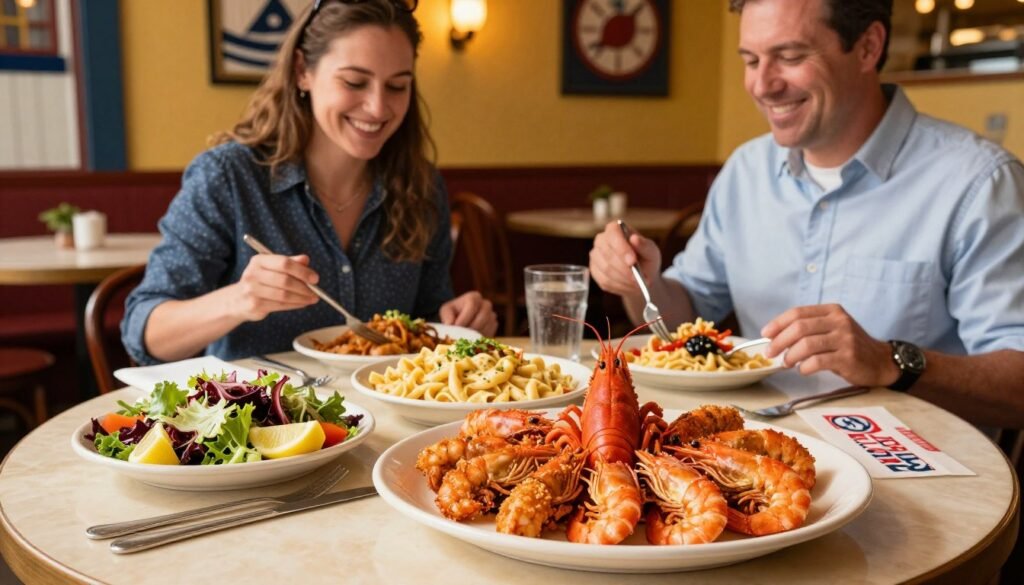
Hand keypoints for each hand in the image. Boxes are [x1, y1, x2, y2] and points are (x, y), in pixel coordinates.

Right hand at [230, 254, 318, 320]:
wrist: (237, 300)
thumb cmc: (260, 281)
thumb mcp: (272, 268)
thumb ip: (290, 262)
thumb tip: (306, 259)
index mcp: (259, 260)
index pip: (284, 263)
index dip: (302, 271)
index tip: (315, 278)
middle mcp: (253, 274)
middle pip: (285, 280)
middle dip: (304, 287)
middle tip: (316, 291)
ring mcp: (252, 290)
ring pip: (284, 295)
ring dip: (302, 298)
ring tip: (312, 298)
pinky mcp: (255, 305)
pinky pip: (280, 305)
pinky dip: (295, 305)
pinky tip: (303, 303)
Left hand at [440, 291, 497, 336]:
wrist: (461, 320)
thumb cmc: (453, 314)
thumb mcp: (446, 311)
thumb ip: (447, 316)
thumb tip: (451, 323)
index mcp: (474, 296)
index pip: (472, 305)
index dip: (464, 317)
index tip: (457, 327)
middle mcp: (486, 304)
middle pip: (483, 316)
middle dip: (471, 327)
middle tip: (462, 335)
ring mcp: (492, 314)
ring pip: (487, 325)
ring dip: (476, 334)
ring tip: (465, 338)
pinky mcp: (494, 325)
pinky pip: (491, 332)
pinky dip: (481, 337)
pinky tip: (472, 339)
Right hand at [589, 221, 662, 296]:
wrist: (641, 276)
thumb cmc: (646, 259)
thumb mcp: (651, 252)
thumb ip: (645, 246)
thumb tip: (634, 238)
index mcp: (615, 229)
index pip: (613, 235)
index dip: (622, 248)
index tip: (633, 261)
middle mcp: (601, 240)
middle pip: (608, 254)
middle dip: (625, 269)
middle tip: (639, 279)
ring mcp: (595, 256)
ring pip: (606, 269)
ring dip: (624, 279)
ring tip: (638, 284)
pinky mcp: (594, 271)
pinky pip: (604, 280)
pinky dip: (619, 286)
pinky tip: (629, 286)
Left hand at [761, 304, 899, 386]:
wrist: (881, 361)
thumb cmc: (849, 346)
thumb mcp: (832, 329)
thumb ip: (809, 329)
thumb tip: (774, 337)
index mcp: (832, 311)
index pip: (798, 313)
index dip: (778, 323)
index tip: (765, 334)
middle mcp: (839, 321)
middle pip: (799, 327)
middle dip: (779, 341)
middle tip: (769, 353)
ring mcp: (845, 339)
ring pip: (807, 344)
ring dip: (790, 355)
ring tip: (786, 363)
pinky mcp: (848, 358)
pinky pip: (818, 361)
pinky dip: (804, 367)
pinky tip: (803, 370)